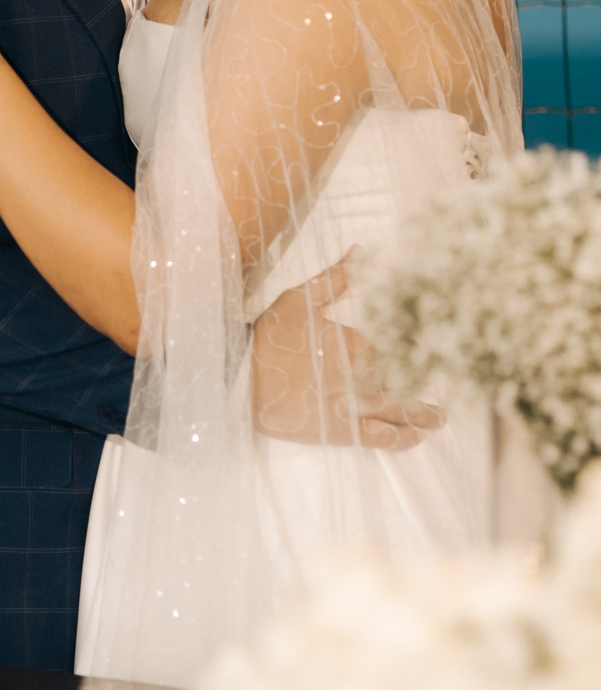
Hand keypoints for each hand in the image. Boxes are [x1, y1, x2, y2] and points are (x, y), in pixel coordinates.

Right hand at [251, 254, 443, 451]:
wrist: (239, 378)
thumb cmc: (269, 337)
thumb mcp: (298, 299)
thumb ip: (334, 278)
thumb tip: (360, 251)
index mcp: (353, 341)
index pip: (399, 343)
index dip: (420, 347)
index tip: (438, 347)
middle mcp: (359, 375)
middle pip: (406, 379)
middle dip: (427, 382)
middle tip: (449, 387)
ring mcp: (351, 405)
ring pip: (398, 410)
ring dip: (423, 414)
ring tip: (439, 417)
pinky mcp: (339, 430)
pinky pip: (378, 437)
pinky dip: (400, 439)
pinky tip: (415, 438)